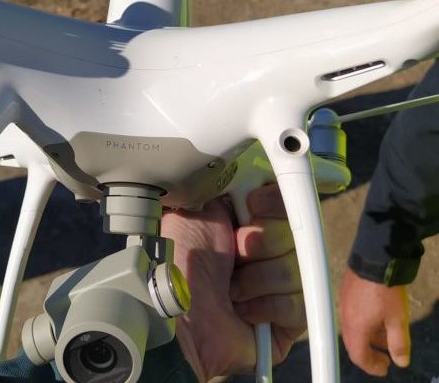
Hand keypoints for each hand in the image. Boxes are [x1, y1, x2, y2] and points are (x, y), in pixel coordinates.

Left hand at [161, 184, 305, 381]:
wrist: (178, 316)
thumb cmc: (181, 264)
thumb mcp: (194, 211)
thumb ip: (222, 184)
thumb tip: (239, 159)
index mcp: (250, 219)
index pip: (286, 197)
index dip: (272, 201)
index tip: (250, 205)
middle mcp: (271, 247)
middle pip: (296, 230)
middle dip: (256, 242)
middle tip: (231, 253)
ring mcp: (285, 281)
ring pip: (294, 266)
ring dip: (253, 279)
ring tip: (230, 288)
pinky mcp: (293, 316)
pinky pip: (297, 302)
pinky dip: (262, 305)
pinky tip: (242, 309)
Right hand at [339, 266, 409, 375]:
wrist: (374, 259)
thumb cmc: (386, 291)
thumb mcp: (398, 319)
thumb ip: (399, 343)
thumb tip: (401, 361)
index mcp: (356, 328)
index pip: (359, 356)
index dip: (372, 366)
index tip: (385, 367)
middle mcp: (345, 317)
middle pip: (353, 343)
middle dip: (368, 353)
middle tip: (385, 356)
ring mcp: (343, 303)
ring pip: (352, 328)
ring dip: (367, 337)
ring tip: (385, 336)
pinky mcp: (345, 291)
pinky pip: (351, 315)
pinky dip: (363, 323)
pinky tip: (376, 317)